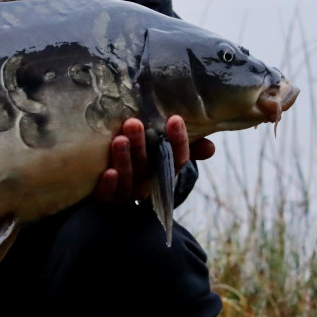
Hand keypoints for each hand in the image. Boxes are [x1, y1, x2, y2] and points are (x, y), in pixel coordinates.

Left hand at [92, 115, 215, 203]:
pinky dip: (109, 186)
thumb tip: (211, 146)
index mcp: (164, 172)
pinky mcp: (105, 197)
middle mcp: (147, 185)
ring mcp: (126, 192)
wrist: (113, 178)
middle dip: (141, 147)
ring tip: (119, 140)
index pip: (177, 160)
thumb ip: (187, 146)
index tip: (175, 119)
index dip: (178, 142)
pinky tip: (108, 171)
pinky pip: (108, 196)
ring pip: (128, 181)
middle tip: (134, 123)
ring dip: (125, 161)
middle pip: (148, 169)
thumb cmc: (144, 156)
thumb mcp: (164, 149)